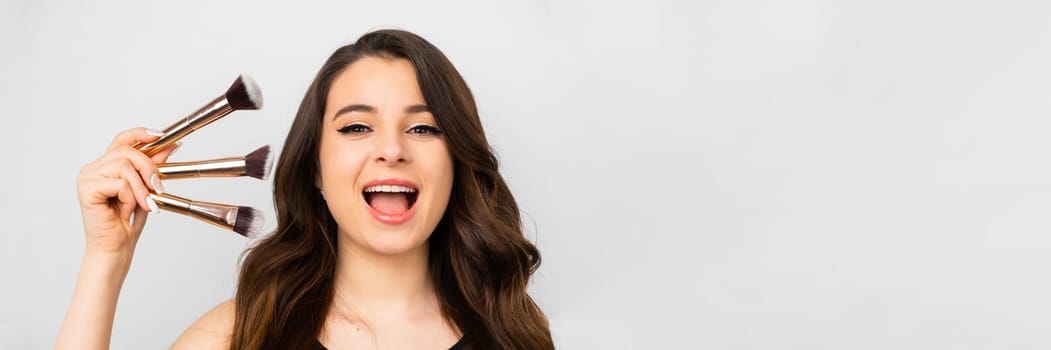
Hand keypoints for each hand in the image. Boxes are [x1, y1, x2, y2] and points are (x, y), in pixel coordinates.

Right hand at [75, 127, 178, 256]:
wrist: (116, 246)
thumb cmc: (127, 221)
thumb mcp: (146, 188)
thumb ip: (153, 166)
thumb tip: (170, 146)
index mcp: (106, 165)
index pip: (122, 140)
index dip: (141, 133)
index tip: (162, 135)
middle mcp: (93, 168)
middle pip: (127, 151)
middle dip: (149, 168)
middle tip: (158, 188)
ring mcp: (87, 177)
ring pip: (124, 167)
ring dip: (140, 189)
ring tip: (142, 205)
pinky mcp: (86, 188)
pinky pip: (119, 184)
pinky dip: (130, 199)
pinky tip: (125, 211)